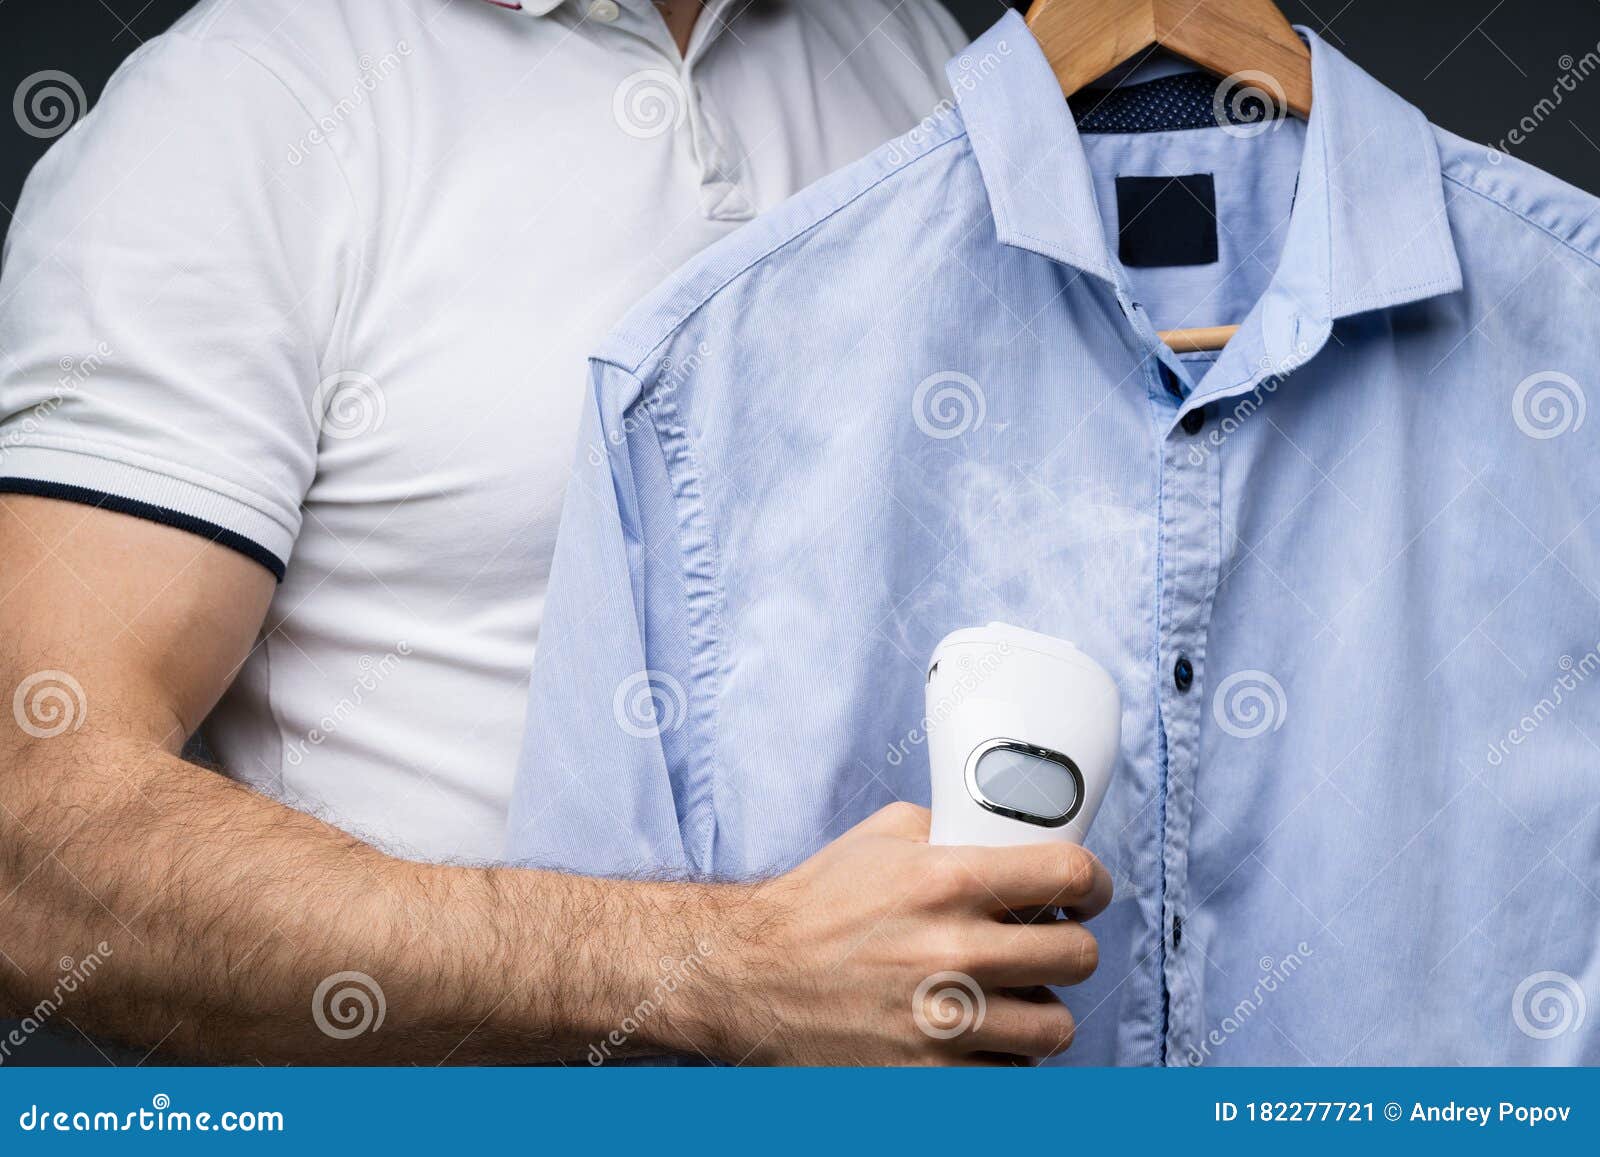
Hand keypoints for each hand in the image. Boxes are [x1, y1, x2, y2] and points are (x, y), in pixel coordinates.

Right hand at [692, 802, 1111, 1064]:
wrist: (749, 977)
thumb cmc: (815, 906)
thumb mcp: (883, 838)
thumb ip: (952, 831)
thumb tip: (1011, 839)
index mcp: (947, 881)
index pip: (1069, 875)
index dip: (1092, 883)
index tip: (1086, 892)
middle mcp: (954, 952)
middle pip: (1078, 955)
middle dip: (1068, 946)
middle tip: (1047, 946)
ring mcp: (946, 1024)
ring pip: (1055, 1027)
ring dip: (1039, 1010)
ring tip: (1010, 998)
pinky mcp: (932, 1080)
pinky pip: (1013, 1075)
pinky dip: (1002, 1058)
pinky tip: (978, 1036)